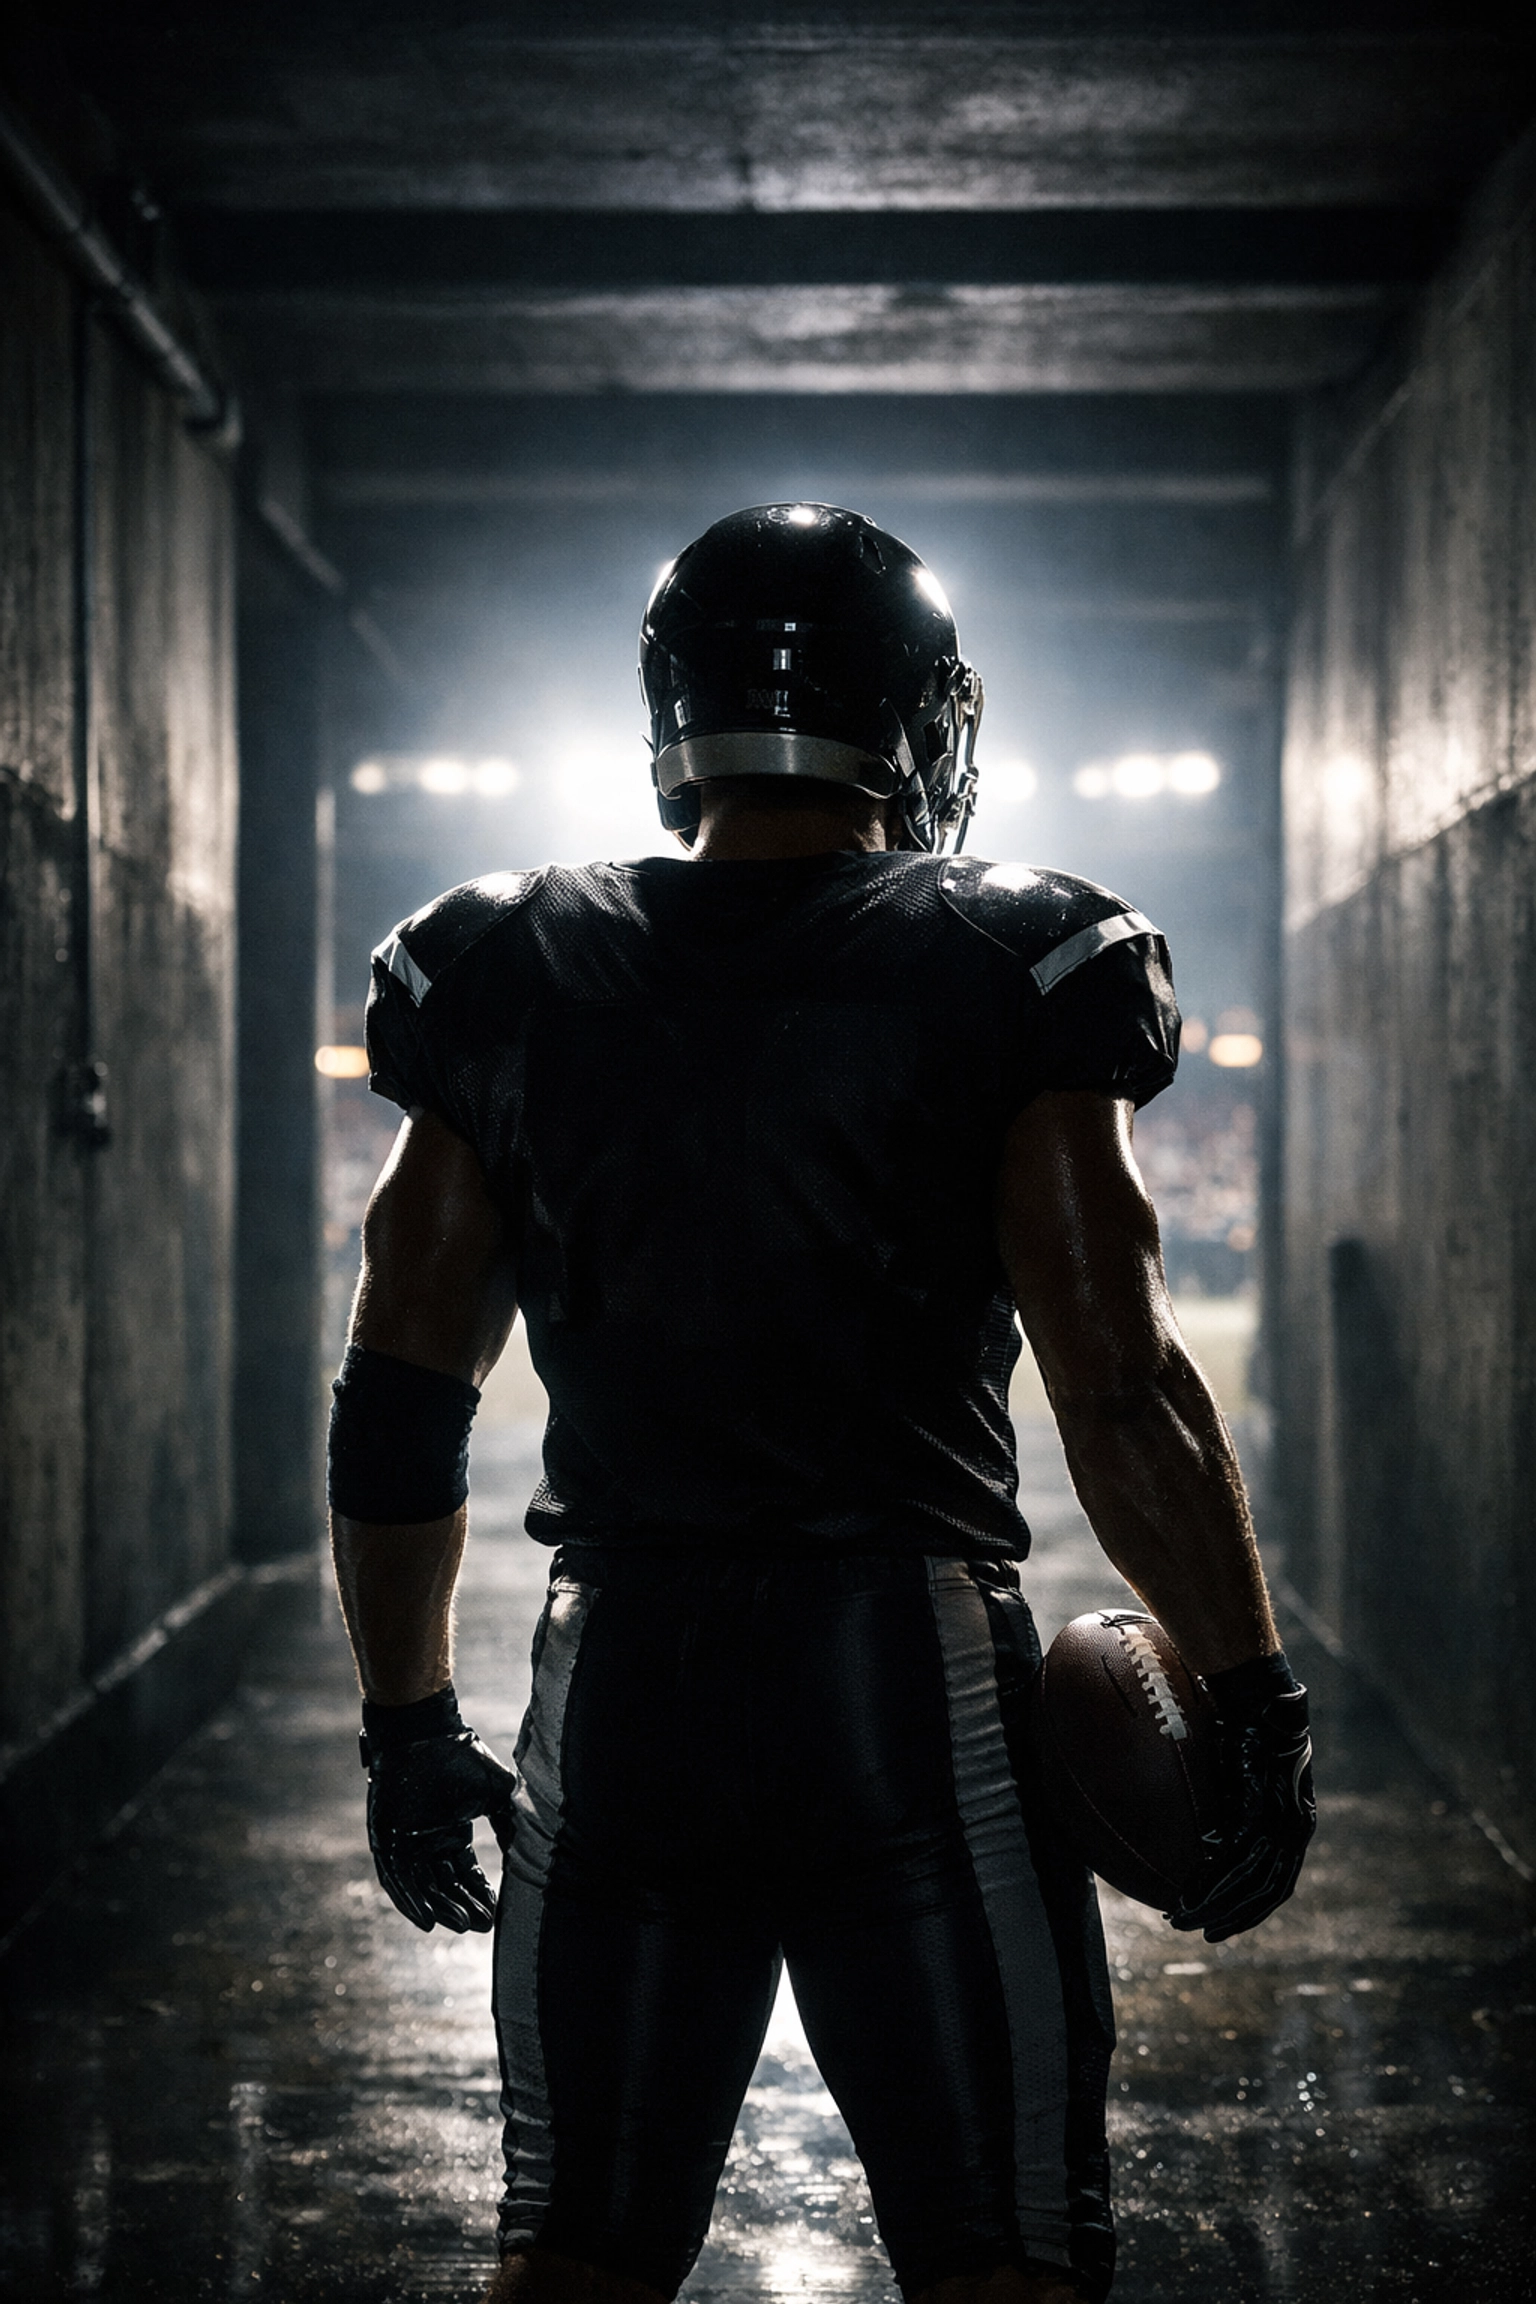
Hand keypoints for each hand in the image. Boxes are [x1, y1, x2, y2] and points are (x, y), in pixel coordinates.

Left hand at [364, 1726, 518, 1932]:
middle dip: (461, 1908)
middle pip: (444, 1887)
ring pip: (421, 1888)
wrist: (427, 1734)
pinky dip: (409, 1901)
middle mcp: (428, 1842)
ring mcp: (405, 1843)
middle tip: (478, 1926)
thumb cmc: (463, 1758)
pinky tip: (425, 1921)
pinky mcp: (384, 1841)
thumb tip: (523, 1850)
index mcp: (452, 1833)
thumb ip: (508, 1822)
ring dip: (439, 1909)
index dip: (479, 1894)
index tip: (494, 1914)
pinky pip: (395, 1879)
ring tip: (459, 1925)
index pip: (466, 1875)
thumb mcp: (495, 1794)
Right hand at [1168, 1685, 1314, 1940]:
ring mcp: (1279, 1824)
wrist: (1257, 1695)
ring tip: (1183, 1922)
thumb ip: (1231, 1795)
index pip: (1279, 1879)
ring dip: (1217, 1910)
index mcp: (1296, 1820)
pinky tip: (1187, 1896)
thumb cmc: (1246, 1718)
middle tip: (1203, 1934)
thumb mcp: (1242, 1765)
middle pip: (1266, 1893)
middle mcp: (1294, 1829)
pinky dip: (1212, 1885)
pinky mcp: (1260, 1815)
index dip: (1254, 1905)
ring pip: (1249, 1886)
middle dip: (1234, 1919)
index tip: (1227, 1919)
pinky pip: (1235, 1863)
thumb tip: (1198, 1806)